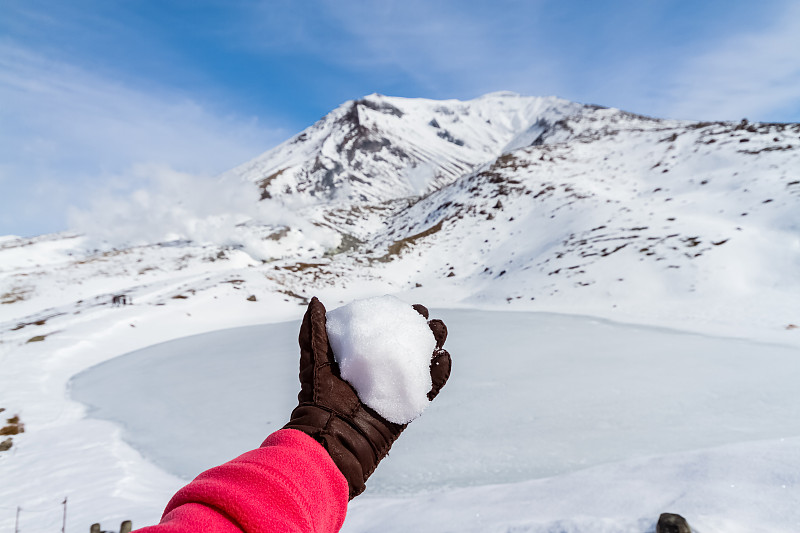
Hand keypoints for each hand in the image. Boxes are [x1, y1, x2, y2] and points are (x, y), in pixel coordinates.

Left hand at [283, 297, 450, 498]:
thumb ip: (314, 330)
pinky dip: (440, 374)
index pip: (385, 332)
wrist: (330, 436)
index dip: (398, 317)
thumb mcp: (314, 358)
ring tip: (440, 331)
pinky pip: (429, 389)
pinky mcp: (407, 407)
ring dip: (435, 345)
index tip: (408, 305)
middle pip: (409, 345)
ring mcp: (396, 389)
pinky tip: (444, 357)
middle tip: (427, 318)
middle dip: (422, 328)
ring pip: (423, 363)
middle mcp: (381, 371)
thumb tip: (315, 300)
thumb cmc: (317, 398)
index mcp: (362, 358)